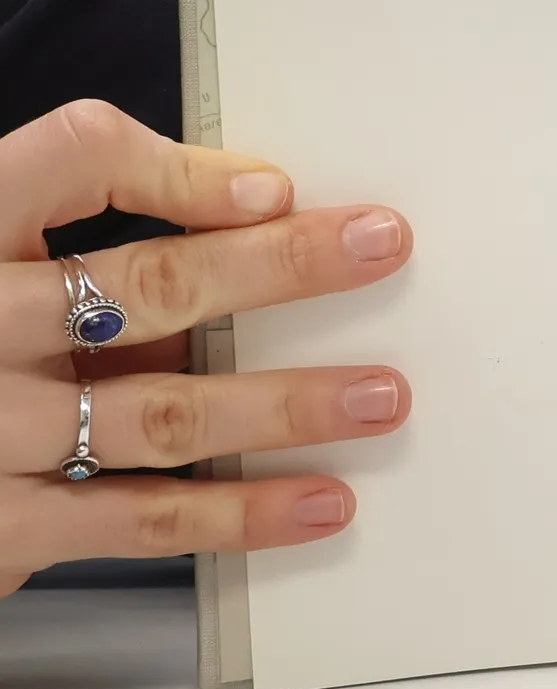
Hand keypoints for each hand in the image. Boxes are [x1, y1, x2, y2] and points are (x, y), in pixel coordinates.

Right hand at [0, 100, 411, 596]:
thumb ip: (77, 240)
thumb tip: (251, 208)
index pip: (71, 158)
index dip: (177, 171)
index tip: (273, 188)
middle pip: (145, 283)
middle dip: (280, 266)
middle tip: (386, 246)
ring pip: (163, 409)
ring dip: (286, 403)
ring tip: (382, 395)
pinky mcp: (0, 530)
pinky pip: (141, 518)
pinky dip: (241, 514)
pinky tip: (321, 502)